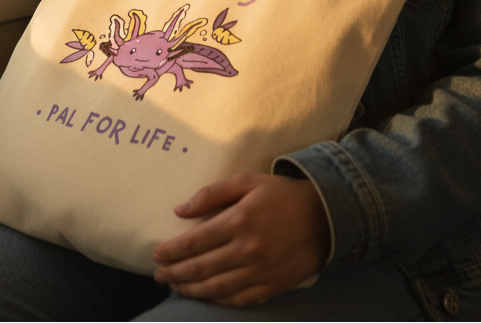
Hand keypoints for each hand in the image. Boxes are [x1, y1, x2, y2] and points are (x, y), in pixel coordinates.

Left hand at [152, 173, 329, 306]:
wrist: (325, 215)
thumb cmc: (282, 194)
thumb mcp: (247, 180)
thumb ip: (212, 193)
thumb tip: (180, 210)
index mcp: (239, 221)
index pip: (194, 242)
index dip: (171, 251)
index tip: (156, 254)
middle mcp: (247, 250)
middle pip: (201, 268)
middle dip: (174, 273)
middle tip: (158, 275)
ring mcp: (260, 271)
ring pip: (216, 288)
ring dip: (190, 289)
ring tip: (174, 286)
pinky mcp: (272, 286)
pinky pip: (238, 299)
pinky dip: (217, 300)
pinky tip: (204, 296)